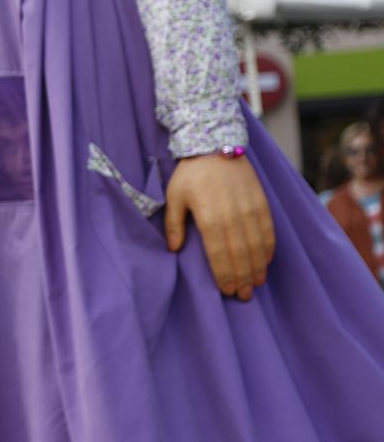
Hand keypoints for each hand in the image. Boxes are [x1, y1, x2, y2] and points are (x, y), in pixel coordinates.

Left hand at [164, 153, 274, 300]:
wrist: (215, 144)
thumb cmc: (190, 173)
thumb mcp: (174, 197)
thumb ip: (173, 224)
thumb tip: (173, 249)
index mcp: (210, 218)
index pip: (219, 254)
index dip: (224, 274)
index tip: (226, 291)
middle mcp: (233, 216)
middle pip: (240, 255)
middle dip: (242, 278)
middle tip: (243, 296)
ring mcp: (250, 209)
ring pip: (257, 246)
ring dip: (257, 267)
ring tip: (256, 284)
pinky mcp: (261, 202)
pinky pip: (268, 230)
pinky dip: (268, 248)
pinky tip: (266, 261)